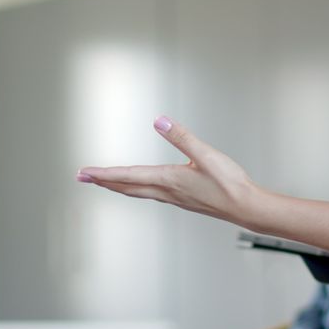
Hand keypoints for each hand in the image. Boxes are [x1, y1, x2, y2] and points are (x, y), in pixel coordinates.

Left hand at [77, 117, 259, 224]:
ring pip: (136, 192)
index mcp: (168, 179)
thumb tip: (159, 121)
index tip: (84, 173)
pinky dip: (134, 189)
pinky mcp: (181, 199)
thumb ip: (182, 137)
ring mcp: (173, 198)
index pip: (128, 176)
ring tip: (103, 182)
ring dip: (117, 186)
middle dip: (102, 182)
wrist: (246, 207)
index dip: (104, 174)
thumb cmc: (230, 184)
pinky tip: (138, 187)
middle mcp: (166, 191)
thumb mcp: (206, 155)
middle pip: (126, 187)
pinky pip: (148, 194)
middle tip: (82, 178)